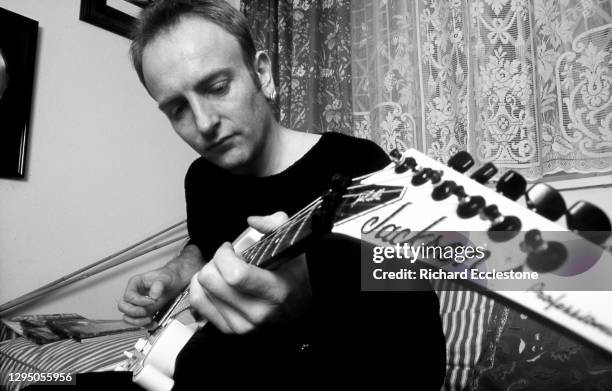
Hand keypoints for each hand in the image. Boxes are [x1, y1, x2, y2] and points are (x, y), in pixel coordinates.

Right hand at [118, 266, 182, 326]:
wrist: (176, 281)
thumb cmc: (168, 276)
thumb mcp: (165, 278)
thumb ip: (158, 285)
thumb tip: (153, 295)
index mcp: (135, 283)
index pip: (129, 296)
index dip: (139, 301)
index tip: (151, 301)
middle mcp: (135, 294)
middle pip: (123, 307)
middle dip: (134, 312)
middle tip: (145, 312)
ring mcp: (139, 304)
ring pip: (128, 317)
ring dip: (138, 321)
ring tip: (149, 319)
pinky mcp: (146, 311)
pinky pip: (139, 322)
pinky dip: (145, 325)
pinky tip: (154, 323)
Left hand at [189, 211, 311, 333]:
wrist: (298, 306)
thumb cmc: (293, 276)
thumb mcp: (291, 246)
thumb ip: (275, 224)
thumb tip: (253, 221)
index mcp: (274, 291)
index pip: (234, 274)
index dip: (225, 255)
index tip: (231, 249)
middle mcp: (257, 312)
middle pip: (210, 280)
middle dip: (214, 262)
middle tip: (228, 260)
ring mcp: (242, 324)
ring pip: (200, 291)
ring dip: (208, 275)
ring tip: (225, 273)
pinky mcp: (229, 329)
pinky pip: (198, 303)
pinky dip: (202, 289)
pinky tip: (218, 284)